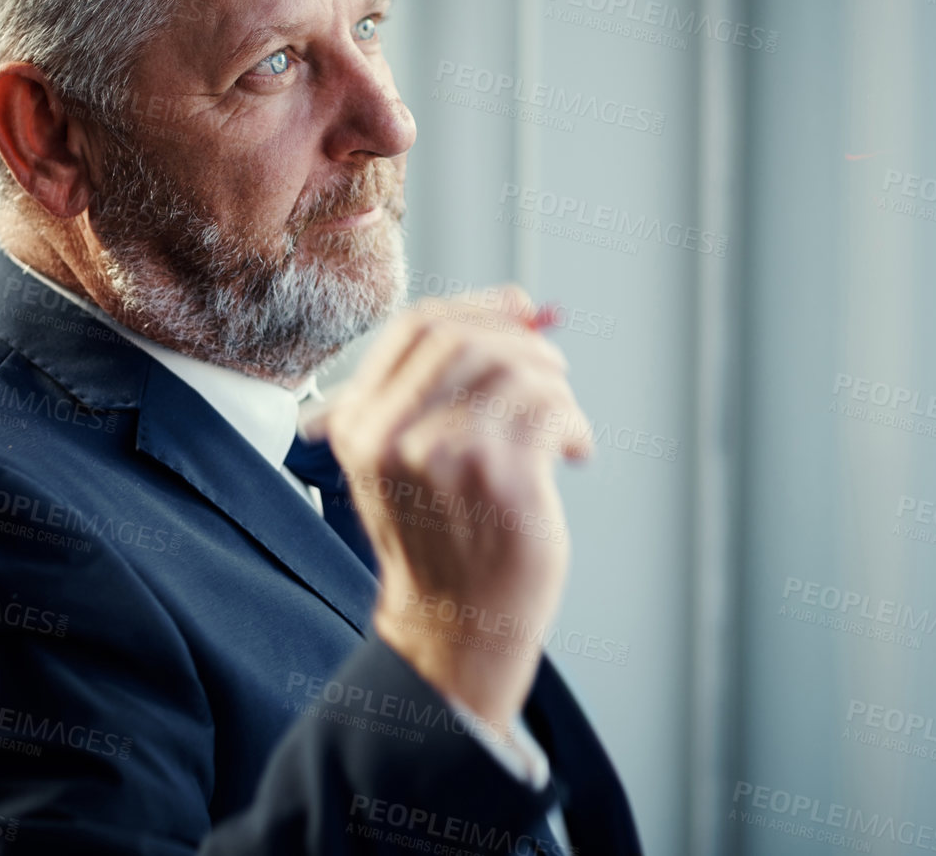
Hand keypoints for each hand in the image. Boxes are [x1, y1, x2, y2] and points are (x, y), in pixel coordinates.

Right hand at [302, 286, 591, 727]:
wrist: (452, 627)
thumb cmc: (439, 541)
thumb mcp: (400, 460)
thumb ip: (433, 388)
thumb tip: (513, 308)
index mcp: (361, 424)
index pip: (418, 327)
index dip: (478, 306)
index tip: (519, 308)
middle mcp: (394, 434)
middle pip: (469, 339)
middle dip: (523, 344)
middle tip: (551, 370)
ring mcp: (447, 454)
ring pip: (517, 370)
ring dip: (554, 389)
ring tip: (560, 424)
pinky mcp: (503, 477)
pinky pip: (553, 409)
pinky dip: (574, 424)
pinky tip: (572, 452)